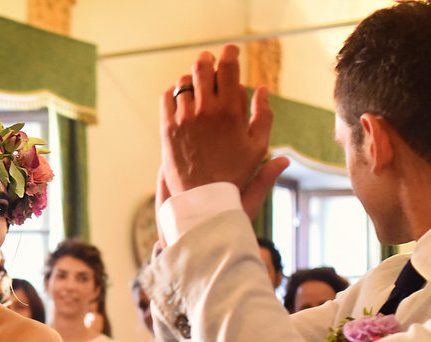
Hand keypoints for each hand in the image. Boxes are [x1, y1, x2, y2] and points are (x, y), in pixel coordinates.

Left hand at [160, 45, 288, 219]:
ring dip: (192, 79)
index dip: (230, 53)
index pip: (229, 66)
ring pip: (184, 81)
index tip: (231, 52)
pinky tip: (182, 100)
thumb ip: (263, 115)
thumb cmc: (234, 174)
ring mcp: (184, 118)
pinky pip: (167, 97)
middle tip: (210, 63)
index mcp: (230, 110)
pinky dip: (175, 93)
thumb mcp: (258, 147)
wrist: (203, 199)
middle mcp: (205, 110)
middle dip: (208, 60)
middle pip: (203, 66)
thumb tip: (262, 89)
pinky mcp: (168, 128)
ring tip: (197, 85)